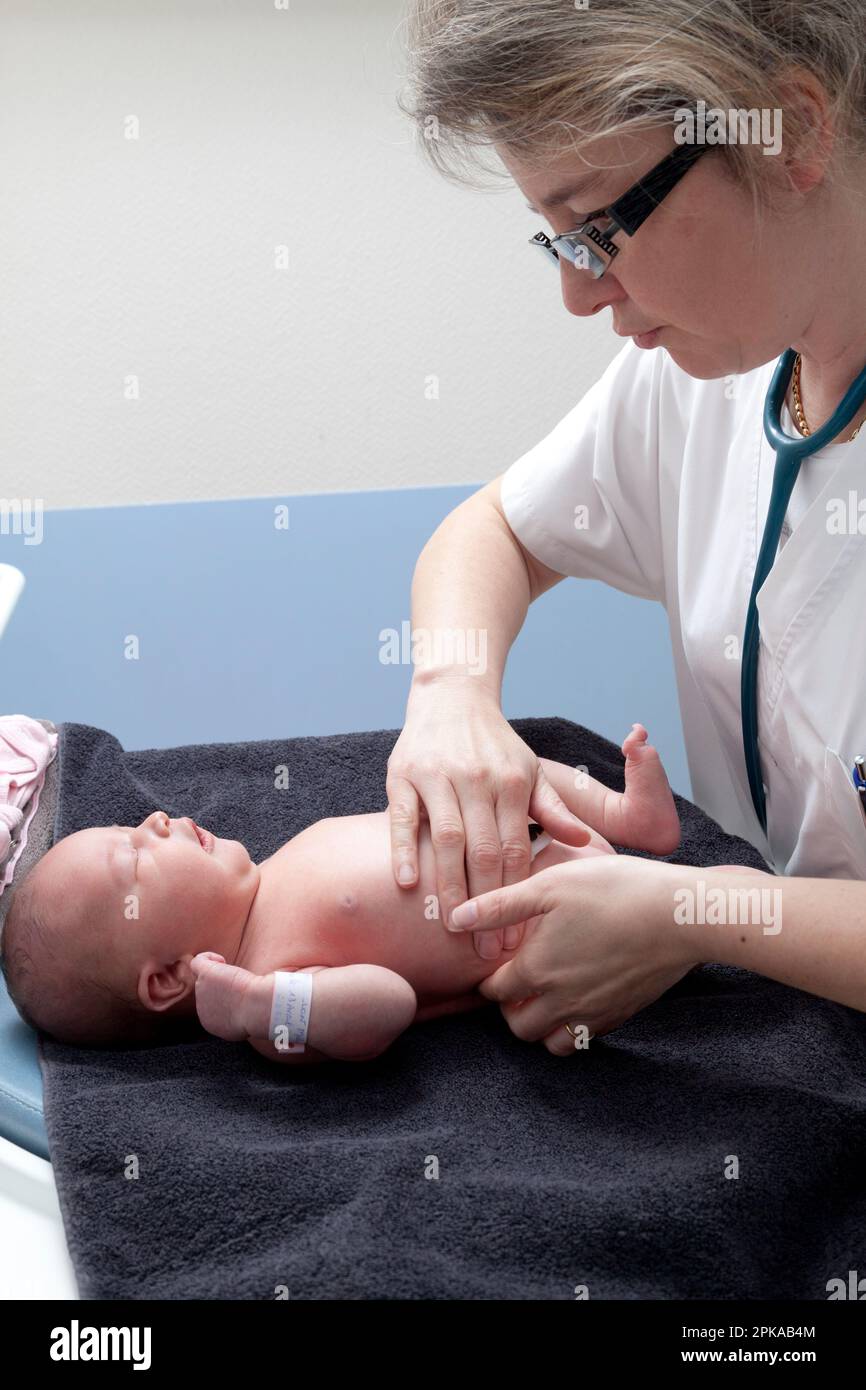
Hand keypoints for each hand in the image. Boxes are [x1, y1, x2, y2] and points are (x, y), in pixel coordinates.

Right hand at [190, 951, 267, 1041]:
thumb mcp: (247, 1020)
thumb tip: (243, 1004)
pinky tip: (223, 960)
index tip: (244, 995)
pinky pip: (197, 962)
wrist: (259, 1008)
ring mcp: (201, 993)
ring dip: (220, 974)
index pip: (215, 1007)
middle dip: (223, 985)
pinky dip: (208, 957)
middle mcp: (204, 1012)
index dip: (229, 997)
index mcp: (215, 1024)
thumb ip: (239, 1015)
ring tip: (236, 976)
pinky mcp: (204, 976)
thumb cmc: (261, 1013)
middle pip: (209, 993)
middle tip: (241, 986)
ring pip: (204, 978)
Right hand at [386, 683, 590, 959]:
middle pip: (482, 851)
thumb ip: (553, 809)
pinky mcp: (403, 774)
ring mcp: (437, 776)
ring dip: (448, 886)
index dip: (515, 895)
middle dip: (486, 903)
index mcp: (510, 783)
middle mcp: (476, 779)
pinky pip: (402, 818)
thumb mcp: (530, 771)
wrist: (452, 696)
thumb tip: (583, 842)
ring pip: (446, 839)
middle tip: (483, 948)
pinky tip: (407, 884)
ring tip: (451, 926)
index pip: (515, 850)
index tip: (513, 937)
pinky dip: (403, 850)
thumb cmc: (495, 744)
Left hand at [449, 855, 696, 1053]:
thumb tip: (455, 919)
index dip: (487, 977)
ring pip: (549, 1042)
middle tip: (517, 980)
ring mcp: (592, 1014)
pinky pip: (584, 1040)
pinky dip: (571, 1030)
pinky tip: (577, 1000)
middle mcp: (560, 1001)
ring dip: (539, 1025)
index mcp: (536, 970)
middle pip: (516, 1024)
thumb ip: (499, 906)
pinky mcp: (620, 1016)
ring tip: (544, 995)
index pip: (493, 990)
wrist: (680, 916)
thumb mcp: (550, 886)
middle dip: (509, 1007)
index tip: (493, 963)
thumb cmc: (614, 890)